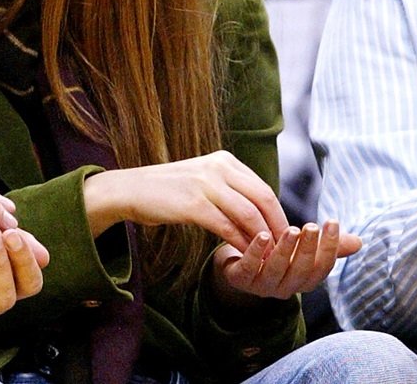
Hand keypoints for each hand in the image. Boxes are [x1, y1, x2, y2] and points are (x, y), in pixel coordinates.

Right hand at [83, 151, 287, 251]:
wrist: (130, 190)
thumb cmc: (168, 190)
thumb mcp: (203, 180)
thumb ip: (230, 189)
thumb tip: (261, 213)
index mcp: (223, 160)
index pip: (263, 188)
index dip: (278, 215)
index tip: (285, 237)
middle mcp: (217, 167)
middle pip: (263, 198)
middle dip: (277, 227)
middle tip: (286, 250)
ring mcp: (205, 184)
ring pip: (248, 214)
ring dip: (262, 239)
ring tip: (269, 257)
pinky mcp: (193, 204)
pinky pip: (227, 227)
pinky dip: (241, 243)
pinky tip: (245, 255)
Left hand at [211, 219, 361, 302]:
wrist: (236, 266)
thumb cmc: (275, 256)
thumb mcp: (301, 250)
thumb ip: (327, 246)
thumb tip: (359, 241)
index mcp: (304, 280)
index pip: (322, 267)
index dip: (329, 246)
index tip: (332, 222)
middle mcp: (286, 287)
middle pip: (301, 270)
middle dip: (308, 248)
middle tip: (312, 226)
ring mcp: (262, 285)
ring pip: (277, 269)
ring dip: (286, 249)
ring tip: (292, 229)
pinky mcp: (240, 279)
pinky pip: (249, 267)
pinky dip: (256, 251)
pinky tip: (263, 235)